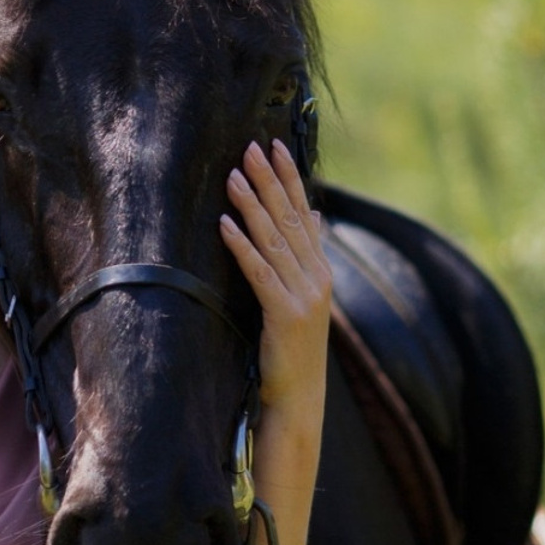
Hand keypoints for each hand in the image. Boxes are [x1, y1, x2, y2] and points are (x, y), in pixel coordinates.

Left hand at [221, 138, 330, 445]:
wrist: (300, 398)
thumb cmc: (293, 349)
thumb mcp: (303, 297)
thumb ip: (308, 255)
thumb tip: (314, 215)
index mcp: (319, 269)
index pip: (303, 212)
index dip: (290, 178)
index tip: (274, 145)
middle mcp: (316, 276)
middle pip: (290, 218)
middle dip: (269, 180)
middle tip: (251, 146)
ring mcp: (303, 295)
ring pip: (274, 240)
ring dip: (252, 205)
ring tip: (233, 175)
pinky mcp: (285, 315)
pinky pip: (259, 272)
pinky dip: (242, 246)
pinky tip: (225, 225)